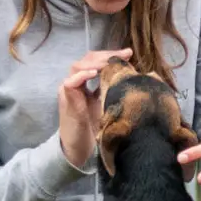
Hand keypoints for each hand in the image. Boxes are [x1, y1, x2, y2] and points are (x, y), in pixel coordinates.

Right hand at [58, 48, 131, 169]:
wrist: (78, 147)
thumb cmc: (93, 128)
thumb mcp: (108, 104)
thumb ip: (115, 91)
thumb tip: (135, 81)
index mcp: (87, 82)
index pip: (97, 60)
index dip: (111, 55)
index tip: (129, 53)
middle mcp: (77, 82)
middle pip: (88, 58)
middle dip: (106, 55)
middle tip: (123, 55)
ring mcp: (69, 89)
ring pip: (78, 66)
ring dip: (95, 62)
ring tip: (109, 63)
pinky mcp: (65, 98)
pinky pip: (70, 81)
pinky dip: (82, 75)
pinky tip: (94, 73)